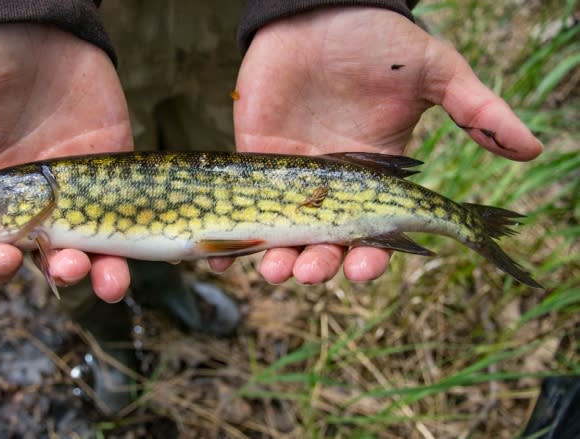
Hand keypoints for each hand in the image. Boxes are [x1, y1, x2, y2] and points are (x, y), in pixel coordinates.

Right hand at [0, 24, 132, 301]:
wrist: (26, 15)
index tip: (1, 258)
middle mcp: (33, 199)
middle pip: (47, 257)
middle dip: (56, 273)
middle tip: (64, 268)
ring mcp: (76, 185)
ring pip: (92, 246)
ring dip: (100, 273)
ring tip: (104, 278)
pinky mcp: (112, 163)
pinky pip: (125, 210)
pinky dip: (133, 240)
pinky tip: (132, 255)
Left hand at [226, 7, 541, 283]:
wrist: (320, 10)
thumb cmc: (377, 40)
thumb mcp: (433, 72)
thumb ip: (477, 109)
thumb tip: (533, 147)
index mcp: (376, 177)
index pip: (376, 233)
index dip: (371, 257)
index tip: (363, 269)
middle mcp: (334, 187)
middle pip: (327, 244)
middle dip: (320, 265)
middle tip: (312, 271)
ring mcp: (293, 178)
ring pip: (285, 235)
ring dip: (279, 259)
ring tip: (276, 270)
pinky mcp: (256, 160)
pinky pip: (243, 208)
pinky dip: (231, 238)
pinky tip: (220, 257)